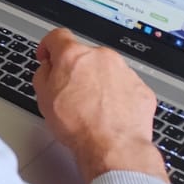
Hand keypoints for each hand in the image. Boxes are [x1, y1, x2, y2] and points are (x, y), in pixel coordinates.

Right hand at [33, 29, 166, 183]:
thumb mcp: (42, 97)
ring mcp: (124, 71)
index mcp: (73, 55)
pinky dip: (117, 96)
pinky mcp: (141, 88)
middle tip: (70, 92)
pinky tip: (109, 114)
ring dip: (98, 83)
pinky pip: (125, 86)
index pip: (57, 37)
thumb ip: (43, 74)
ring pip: (107, 70)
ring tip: (92, 108)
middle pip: (84, 55)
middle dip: (77, 70)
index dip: (49, 46)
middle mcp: (101, 57)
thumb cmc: (78, 125)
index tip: (48, 56)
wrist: (113, 147)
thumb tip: (48, 69)